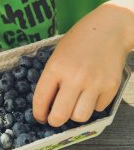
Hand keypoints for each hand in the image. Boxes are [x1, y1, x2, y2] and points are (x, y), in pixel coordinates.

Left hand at [33, 4, 127, 126]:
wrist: (110, 28)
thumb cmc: (79, 40)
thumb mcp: (58, 55)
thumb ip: (52, 78)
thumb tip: (48, 105)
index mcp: (56, 67)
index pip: (41, 100)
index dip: (38, 113)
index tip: (40, 117)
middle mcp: (75, 77)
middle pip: (60, 116)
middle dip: (54, 121)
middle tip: (55, 118)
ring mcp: (95, 83)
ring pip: (80, 117)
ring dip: (75, 115)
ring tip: (76, 105)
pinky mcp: (111, 87)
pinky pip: (98, 108)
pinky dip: (93, 105)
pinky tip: (92, 92)